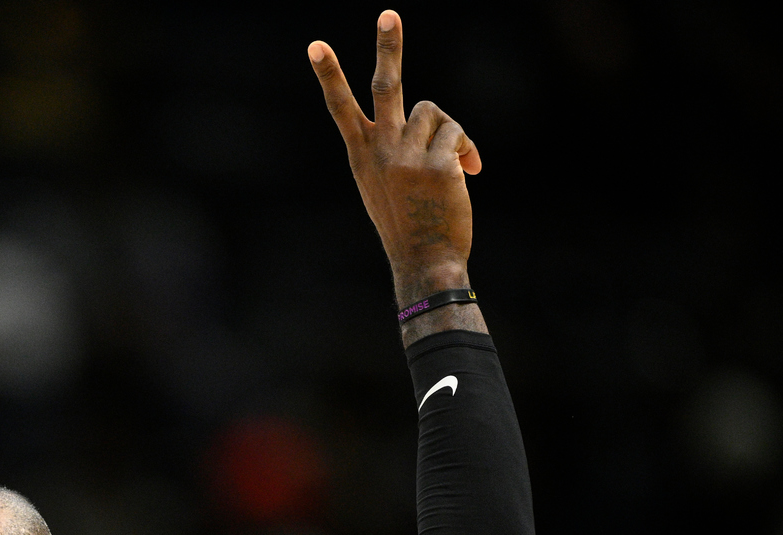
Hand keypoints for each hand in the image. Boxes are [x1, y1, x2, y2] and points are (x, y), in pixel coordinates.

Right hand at [308, 10, 481, 302]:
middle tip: (388, 14)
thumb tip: (428, 118)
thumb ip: (394, 149)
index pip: (341, 108)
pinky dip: (467, 151)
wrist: (424, 262)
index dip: (328, 74)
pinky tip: (467, 174)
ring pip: (435, 113)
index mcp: (362, 156)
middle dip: (388, 48)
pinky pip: (457, 134)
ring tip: (453, 165)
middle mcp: (381, 151)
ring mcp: (408, 157)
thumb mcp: (384, 186)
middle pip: (386, 87)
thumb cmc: (407, 226)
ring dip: (449, 134)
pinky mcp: (438, 163)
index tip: (315, 45)